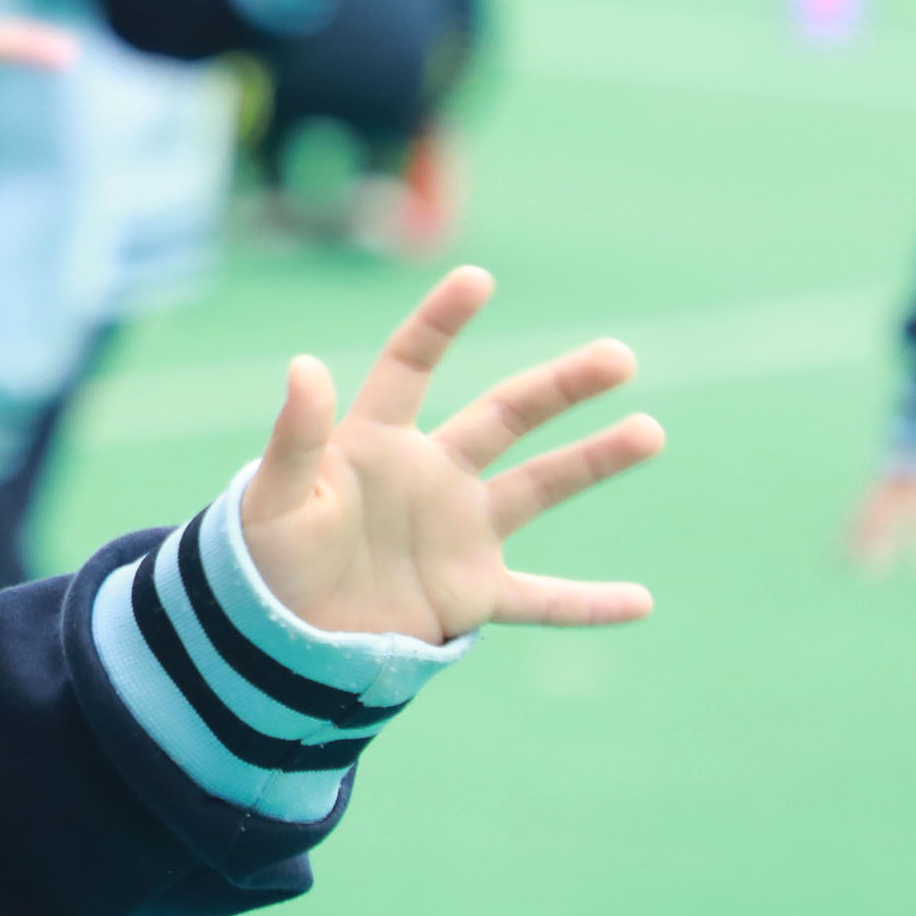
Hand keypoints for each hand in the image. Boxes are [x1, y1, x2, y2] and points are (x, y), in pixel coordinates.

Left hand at [239, 267, 661, 641]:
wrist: (274, 636)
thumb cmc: (264, 559)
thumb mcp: (273, 498)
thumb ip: (294, 437)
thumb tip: (304, 365)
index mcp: (375, 443)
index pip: (411, 366)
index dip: (440, 323)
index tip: (478, 279)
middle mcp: (429, 476)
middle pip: (505, 416)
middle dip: (561, 385)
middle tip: (618, 356)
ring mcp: (457, 533)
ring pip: (540, 488)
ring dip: (595, 461)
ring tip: (651, 430)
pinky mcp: (470, 595)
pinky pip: (541, 600)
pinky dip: (588, 603)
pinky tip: (642, 601)